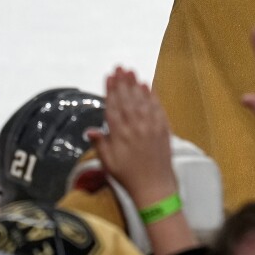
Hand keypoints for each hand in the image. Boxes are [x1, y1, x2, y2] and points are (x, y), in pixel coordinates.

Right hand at [87, 68, 178, 207]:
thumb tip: (90, 130)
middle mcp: (135, 127)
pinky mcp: (163, 129)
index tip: (108, 77)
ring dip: (136, 84)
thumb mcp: (108, 163)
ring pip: (142, 100)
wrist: (154, 187)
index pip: (113, 107)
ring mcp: (150, 127)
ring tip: (131, 72)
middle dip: (122, 82)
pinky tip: (147, 85)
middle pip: (127, 99)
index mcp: (119, 135)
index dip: (110, 90)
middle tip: (119, 67)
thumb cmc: (127, 176)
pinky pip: (157, 108)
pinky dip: (152, 95)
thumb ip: (101, 144)